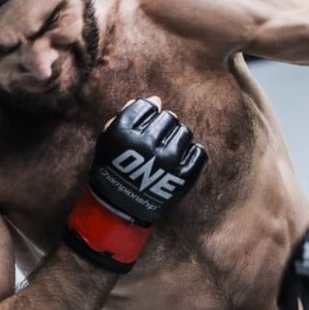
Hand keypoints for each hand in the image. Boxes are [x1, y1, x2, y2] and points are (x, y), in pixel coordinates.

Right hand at [65, 97, 207, 272]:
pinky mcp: (184, 176)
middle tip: (156, 142)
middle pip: (168, 118)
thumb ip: (128, 114)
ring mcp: (168, 161)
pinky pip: (199, 152)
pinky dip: (192, 154)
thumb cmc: (114, 169)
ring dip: (177, 139)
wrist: (120, 209)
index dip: (147, 114)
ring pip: (185, 132)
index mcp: (123, 133)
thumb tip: (156, 99)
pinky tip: (180, 161)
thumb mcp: (109, 140)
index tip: (144, 127)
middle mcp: (146, 144)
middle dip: (163, 127)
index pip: (146, 106)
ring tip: (166, 152)